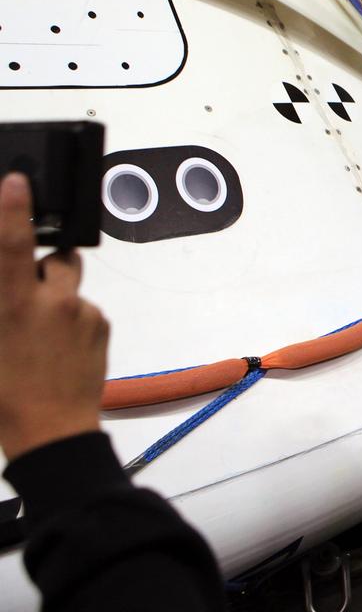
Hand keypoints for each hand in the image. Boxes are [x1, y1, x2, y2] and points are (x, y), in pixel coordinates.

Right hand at [0, 173, 108, 461]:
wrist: (51, 430)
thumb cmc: (5, 394)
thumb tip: (6, 282)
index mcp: (12, 305)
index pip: (10, 244)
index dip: (12, 209)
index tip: (17, 181)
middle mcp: (53, 304)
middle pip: (55, 256)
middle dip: (41, 263)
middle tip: (24, 291)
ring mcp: (82, 314)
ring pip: (69, 283)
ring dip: (55, 293)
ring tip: (38, 328)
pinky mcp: (102, 326)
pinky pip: (84, 308)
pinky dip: (70, 318)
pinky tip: (55, 346)